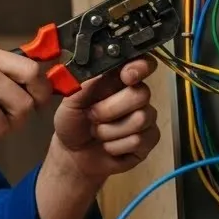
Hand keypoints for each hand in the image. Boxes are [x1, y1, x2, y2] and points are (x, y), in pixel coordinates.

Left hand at [50, 57, 160, 183]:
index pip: (141, 64)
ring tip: (97, 132)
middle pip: (142, 94)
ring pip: (140, 119)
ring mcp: (145, 118)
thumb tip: (99, 67)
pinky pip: (140, 140)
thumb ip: (86, 83)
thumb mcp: (71, 101)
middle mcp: (135, 96)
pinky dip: (117, 146)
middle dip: (111, 109)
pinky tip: (108, 146)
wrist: (73, 154)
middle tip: (92, 116)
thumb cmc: (73, 123)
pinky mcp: (148, 140)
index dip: (140, 67)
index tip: (127, 76)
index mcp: (117, 80)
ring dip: (110, 130)